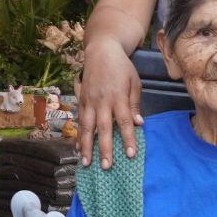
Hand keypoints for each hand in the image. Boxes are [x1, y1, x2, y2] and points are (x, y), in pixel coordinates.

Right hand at [77, 39, 143, 169]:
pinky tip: (77, 149)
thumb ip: (135, 103)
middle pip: (103, 128)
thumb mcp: (134, 82)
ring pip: (86, 127)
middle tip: (106, 166)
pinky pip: (79, 121)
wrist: (101, 50)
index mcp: (118, 96)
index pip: (124, 122)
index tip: (130, 155)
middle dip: (104, 148)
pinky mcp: (81, 100)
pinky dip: (78, 136)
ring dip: (86, 146)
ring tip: (85, 163)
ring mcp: (89, 101)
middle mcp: (102, 101)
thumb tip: (138, 124)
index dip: (127, 139)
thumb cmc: (122, 67)